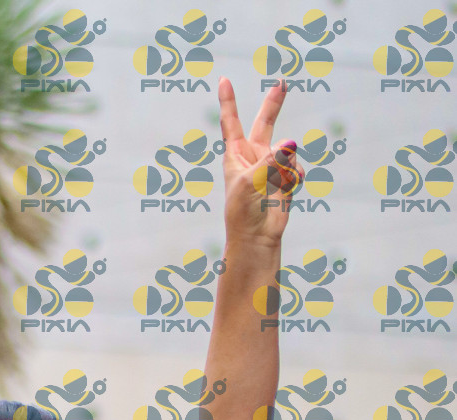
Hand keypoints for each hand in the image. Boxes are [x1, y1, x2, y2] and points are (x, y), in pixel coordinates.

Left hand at [218, 78, 303, 244]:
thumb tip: (292, 143)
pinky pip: (297, 169)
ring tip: (274, 188)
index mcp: (235, 156)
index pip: (231, 122)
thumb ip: (271, 159)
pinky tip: (286, 191)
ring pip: (288, 153)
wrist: (256, 238)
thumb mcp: (250, 182)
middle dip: (274, 104)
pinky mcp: (286, 178)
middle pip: (265, 123)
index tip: (223, 80)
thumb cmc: (243, 212)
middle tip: (282, 83)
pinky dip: (294, 179)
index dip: (228, 101)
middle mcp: (254, 157)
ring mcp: (272, 166)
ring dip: (285, 168)